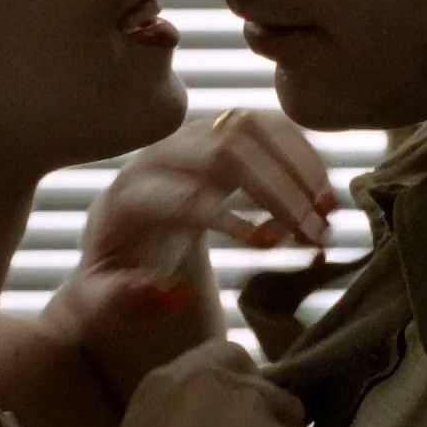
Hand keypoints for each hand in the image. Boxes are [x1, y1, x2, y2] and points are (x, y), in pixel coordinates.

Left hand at [59, 109, 337, 324]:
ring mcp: (193, 136)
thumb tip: (168, 293)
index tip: (267, 245)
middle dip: (276, 192)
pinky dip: (301, 153)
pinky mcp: (220, 131)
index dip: (226, 217)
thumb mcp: (99, 297)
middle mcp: (160, 154)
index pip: (180, 195)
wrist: (121, 228)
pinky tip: (323, 191)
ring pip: (250, 130)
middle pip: (223, 154)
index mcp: (130, 194)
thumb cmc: (114, 268)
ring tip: (327, 213)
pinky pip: (268, 125)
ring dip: (296, 167)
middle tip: (316, 235)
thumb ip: (118, 301)